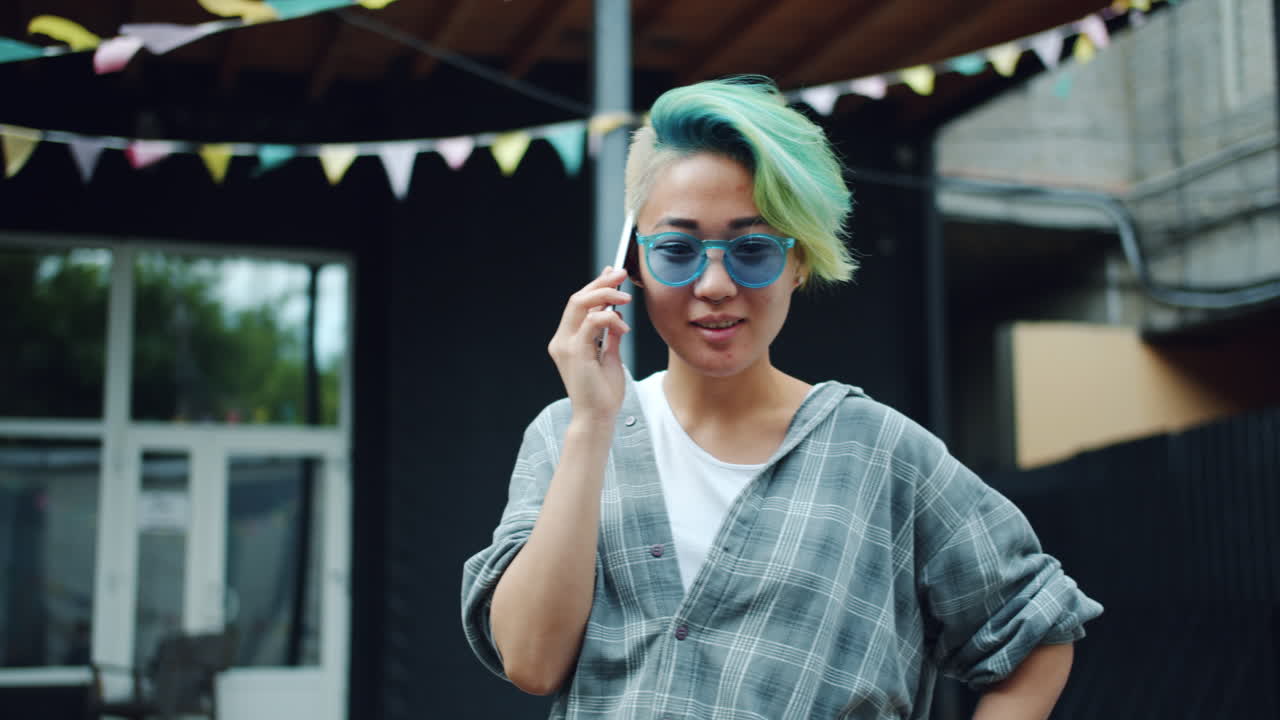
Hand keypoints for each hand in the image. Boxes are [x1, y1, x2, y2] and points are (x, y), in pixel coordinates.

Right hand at [547, 267, 631, 422]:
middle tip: (621, 274)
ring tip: (625, 299)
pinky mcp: (574, 352)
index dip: (595, 285)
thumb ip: (610, 334)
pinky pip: (590, 323)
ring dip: (605, 296)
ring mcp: (565, 345)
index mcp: (567, 340)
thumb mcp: (610, 356)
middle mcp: (562, 339)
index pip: (579, 304)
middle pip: (577, 299)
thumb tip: (616, 313)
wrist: (597, 417)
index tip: (613, 274)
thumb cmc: (603, 392)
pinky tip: (623, 326)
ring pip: (580, 304)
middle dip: (601, 283)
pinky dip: (609, 318)